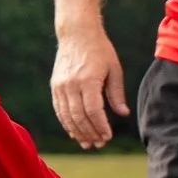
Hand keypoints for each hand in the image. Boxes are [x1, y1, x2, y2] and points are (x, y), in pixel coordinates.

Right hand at [50, 27, 129, 149]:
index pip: (93, 110)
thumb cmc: (100, 50)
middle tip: (99, 144)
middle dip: (90, 133)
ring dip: (77, 132)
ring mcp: (61, 86)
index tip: (108, 137)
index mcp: (88, 80)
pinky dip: (67, 123)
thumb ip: (116, 94)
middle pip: (79, 117)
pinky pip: (59, 110)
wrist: (77, 33)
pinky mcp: (55, 87)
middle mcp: (71, 85)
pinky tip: (75, 132)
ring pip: (67, 116)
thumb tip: (122, 114)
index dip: (101, 126)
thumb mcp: (114, 69)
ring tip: (87, 142)